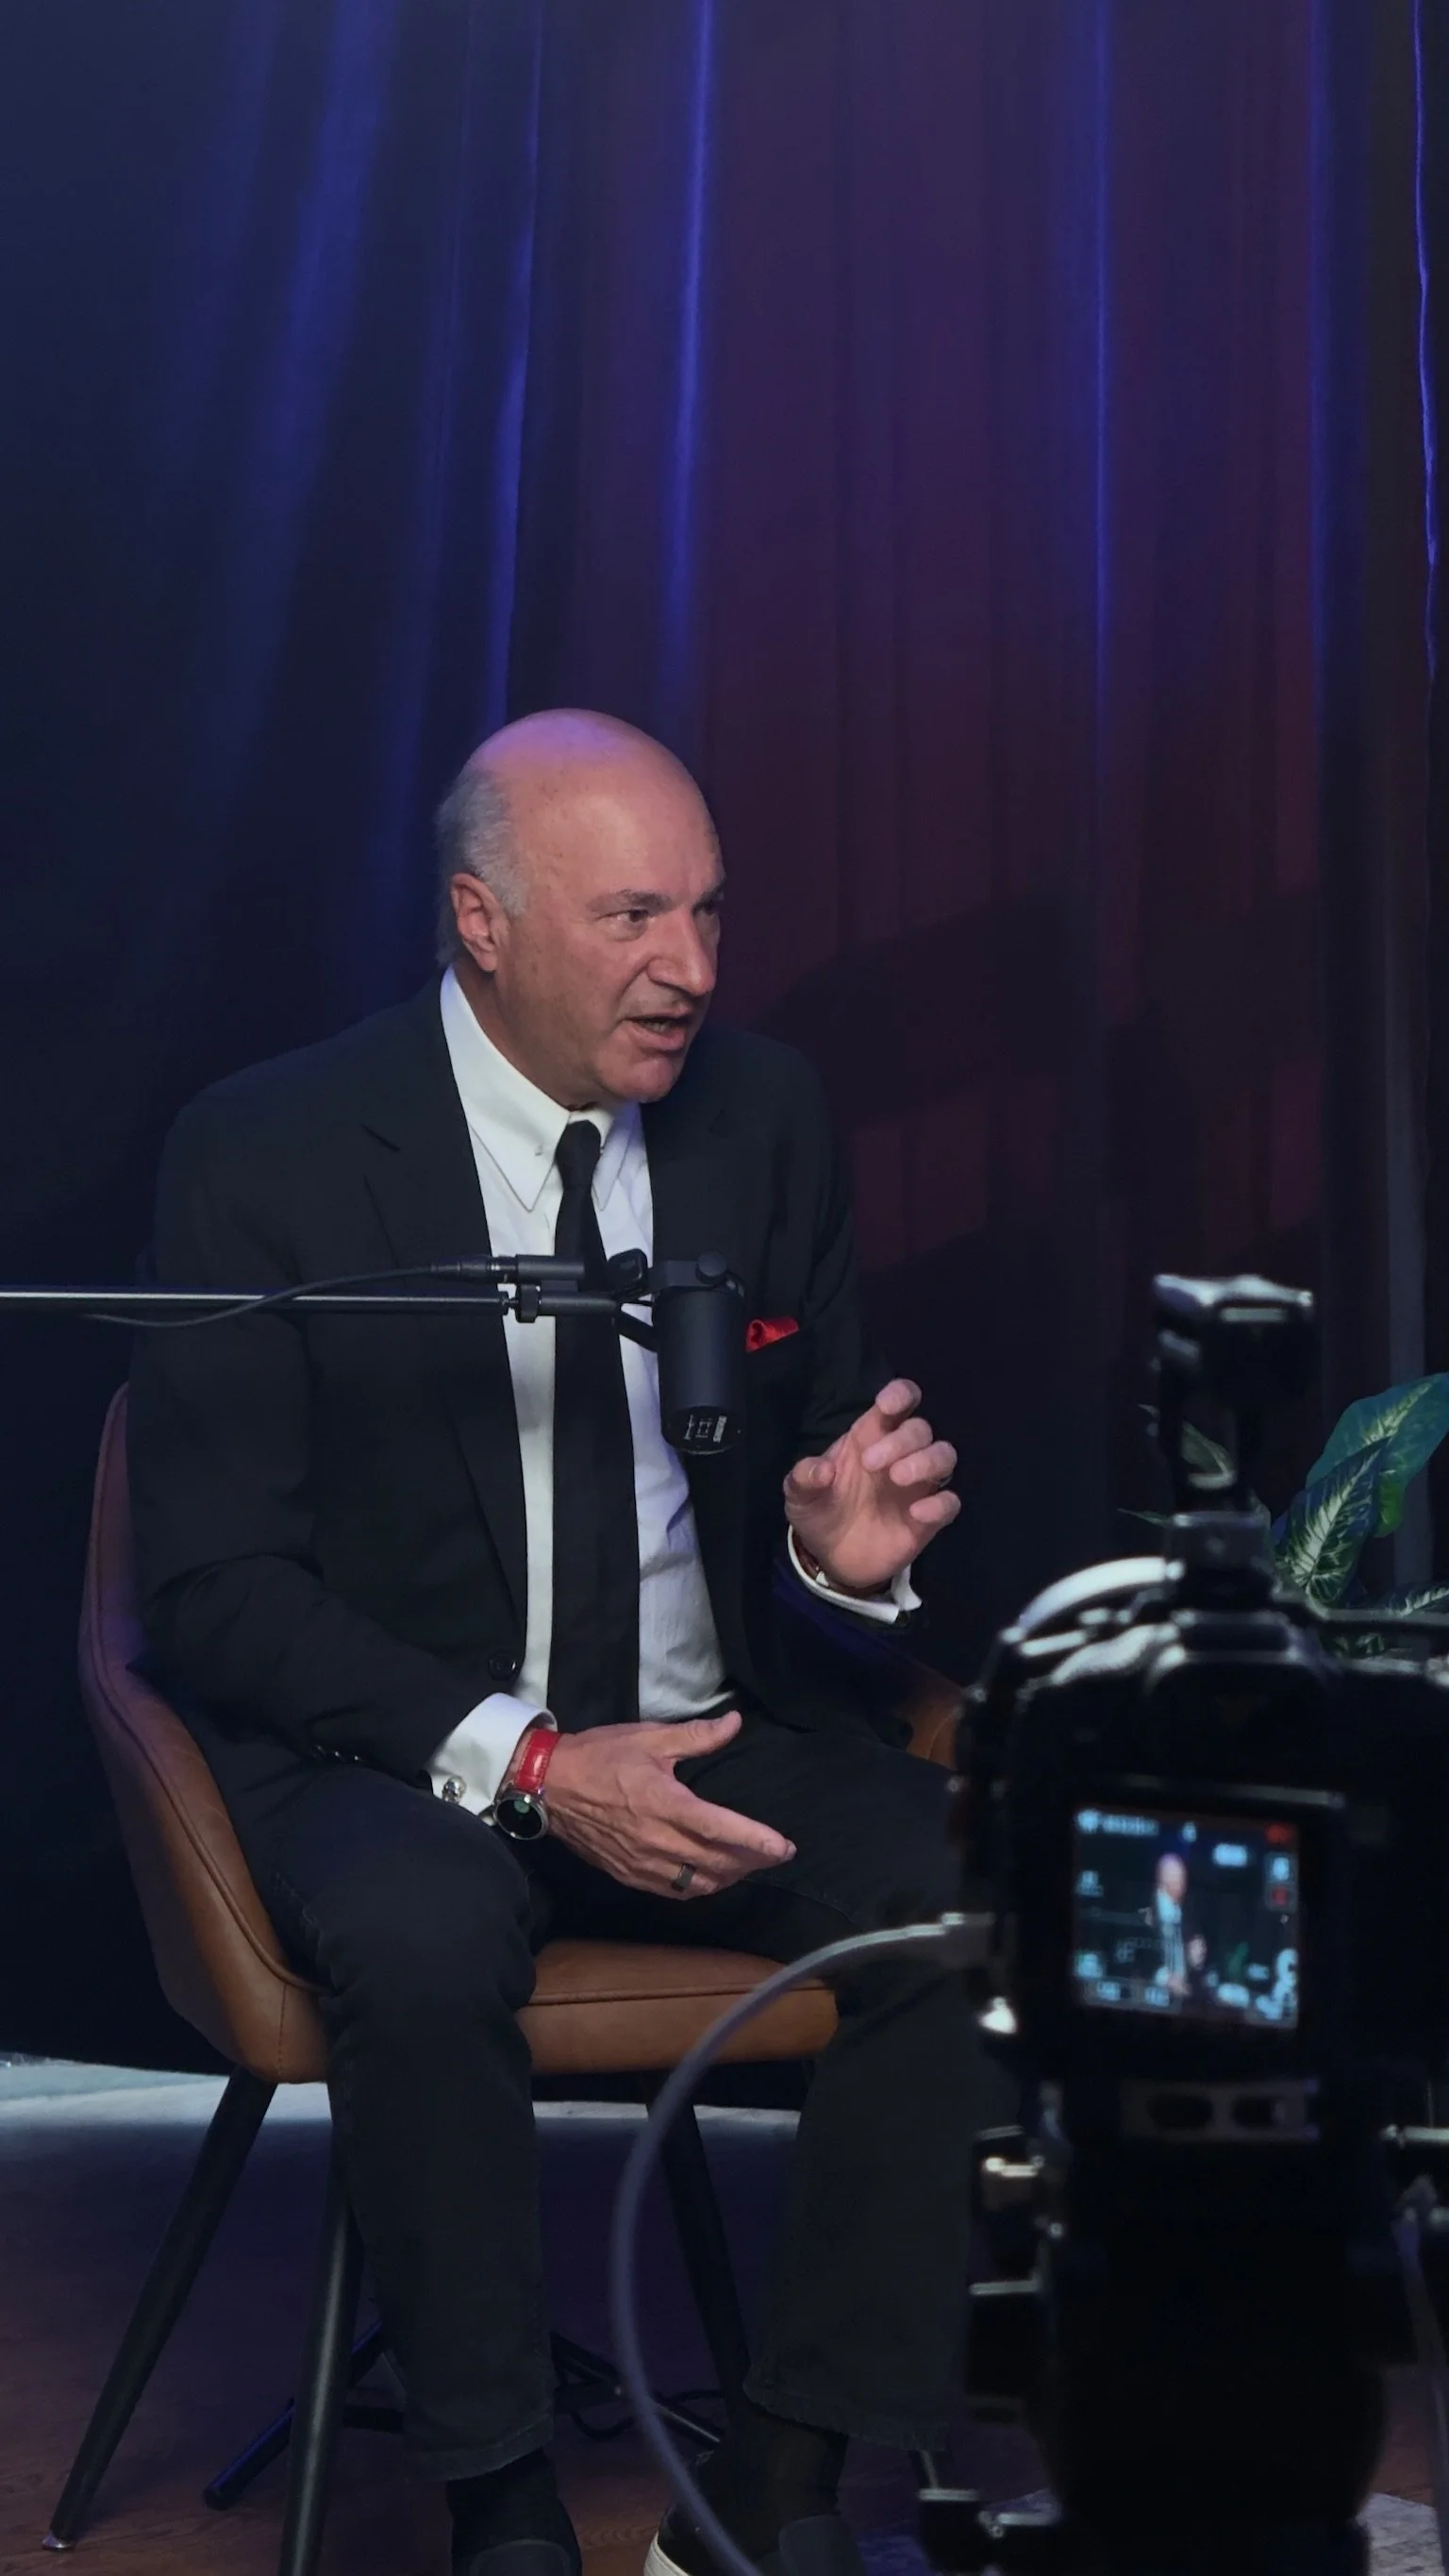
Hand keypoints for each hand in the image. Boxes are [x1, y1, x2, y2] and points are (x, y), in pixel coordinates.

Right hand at [544, 1710, 794, 1897]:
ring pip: (697, 1883)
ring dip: (727, 1877)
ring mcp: (641, 1862)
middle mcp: (656, 1839)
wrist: (548, 1785)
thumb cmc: (600, 1756)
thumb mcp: (649, 1737)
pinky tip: (709, 1877)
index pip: (722, 1829)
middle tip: (773, 1854)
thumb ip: (696, 1736)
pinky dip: (698, 1887)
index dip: (757, 1840)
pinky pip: (672, 1891)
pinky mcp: (628, 1874)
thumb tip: (734, 1723)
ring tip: (746, 1865)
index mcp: (665, 1803)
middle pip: (717, 1862)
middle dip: (752, 1861)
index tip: (784, 1847)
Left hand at [783, 1377, 959, 1594]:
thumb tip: (823, 1470)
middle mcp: (901, 1454)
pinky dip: (940, 1504)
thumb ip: (804, 1477)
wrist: (829, 1557)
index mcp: (871, 1435)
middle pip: (920, 1429)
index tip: (888, 1405)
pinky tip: (917, 1513)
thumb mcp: (798, 1494)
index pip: (900, 1401)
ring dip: (927, 1461)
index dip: (901, 1395)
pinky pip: (950, 1503)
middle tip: (870, 1463)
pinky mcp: (929, 1519)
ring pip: (944, 1456)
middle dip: (901, 1440)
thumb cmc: (818, 1511)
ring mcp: (919, 1486)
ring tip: (898, 1477)